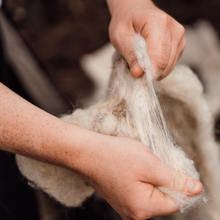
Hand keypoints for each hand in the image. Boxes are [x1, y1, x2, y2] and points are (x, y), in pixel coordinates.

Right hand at [74, 134, 202, 219]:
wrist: (87, 152)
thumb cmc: (115, 156)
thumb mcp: (150, 165)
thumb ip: (175, 180)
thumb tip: (196, 189)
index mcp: (143, 209)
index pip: (175, 201)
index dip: (178, 182)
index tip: (170, 165)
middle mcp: (134, 213)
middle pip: (162, 197)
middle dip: (162, 177)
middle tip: (150, 160)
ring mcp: (125, 206)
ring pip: (151, 191)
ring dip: (151, 176)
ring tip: (137, 162)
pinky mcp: (121, 198)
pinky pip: (140, 189)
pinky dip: (141, 177)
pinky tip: (131, 166)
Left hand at [107, 0, 185, 78]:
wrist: (135, 10)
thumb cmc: (125, 21)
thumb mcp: (119, 36)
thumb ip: (130, 55)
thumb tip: (138, 73)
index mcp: (160, 24)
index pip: (160, 60)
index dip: (147, 72)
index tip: (135, 73)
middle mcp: (175, 31)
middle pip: (165, 66)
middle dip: (149, 72)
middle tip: (136, 65)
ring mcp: (180, 38)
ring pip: (169, 67)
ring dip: (153, 70)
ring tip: (142, 59)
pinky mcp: (180, 45)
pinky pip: (170, 65)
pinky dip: (158, 67)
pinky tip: (149, 57)